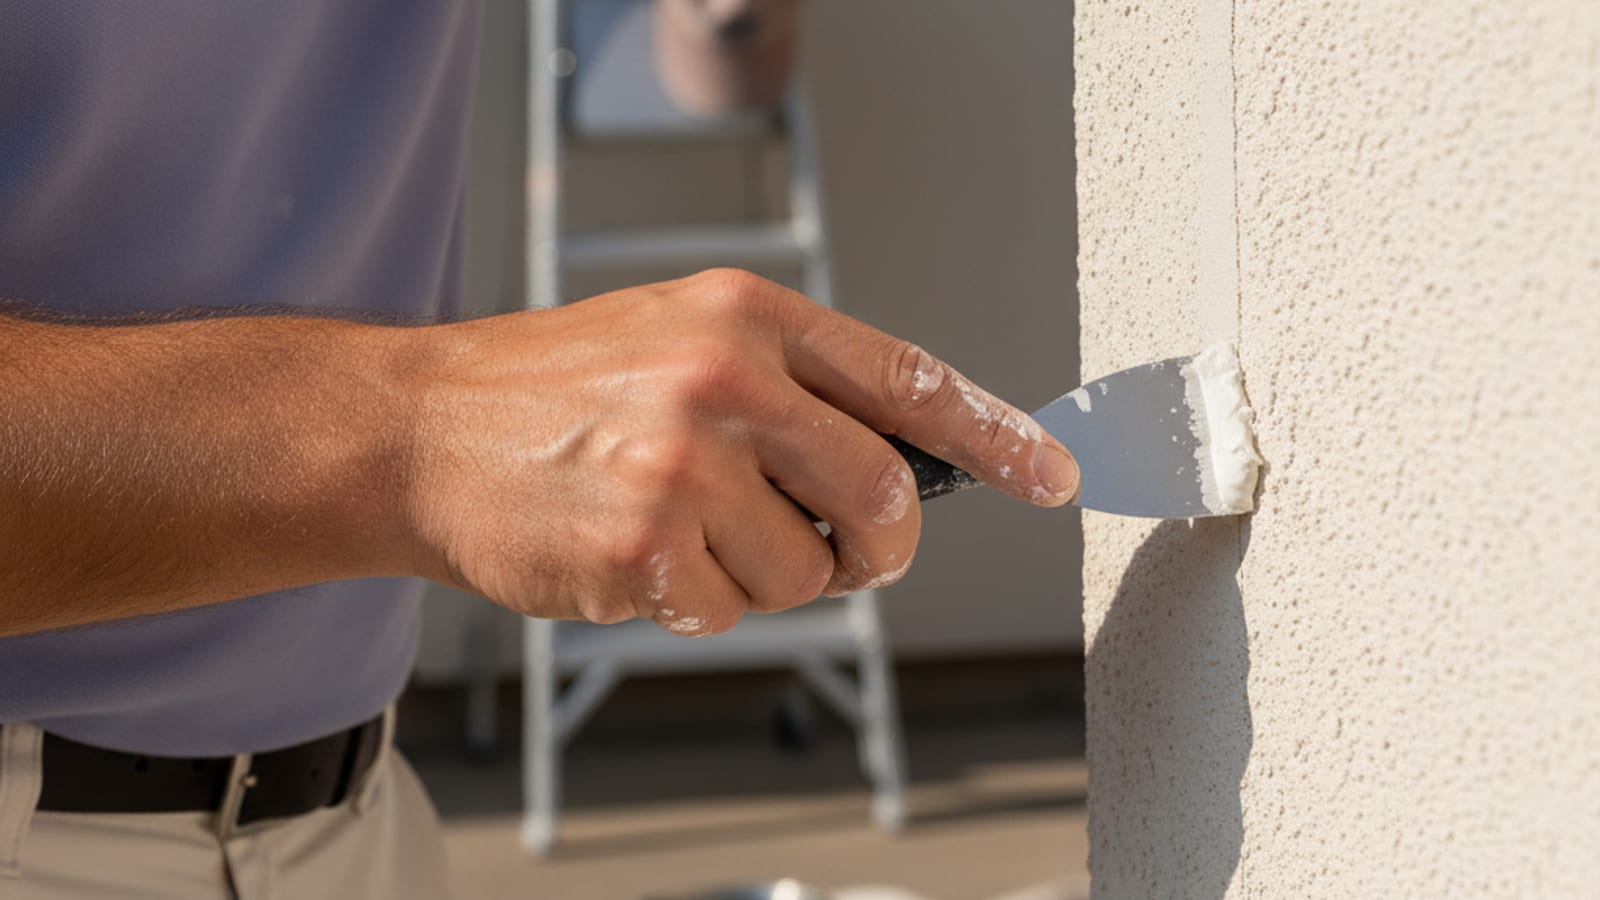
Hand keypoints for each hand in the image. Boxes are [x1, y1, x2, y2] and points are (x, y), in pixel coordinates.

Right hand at [396, 269, 1077, 635]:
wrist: (421, 428)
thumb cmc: (556, 391)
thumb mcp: (681, 341)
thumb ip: (793, 389)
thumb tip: (906, 463)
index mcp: (748, 317)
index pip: (908, 379)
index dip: (994, 436)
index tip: (1049, 474)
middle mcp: (725, 377)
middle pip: (882, 495)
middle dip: (877, 548)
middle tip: (847, 555)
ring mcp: (684, 461)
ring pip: (809, 571)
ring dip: (767, 575)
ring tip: (688, 533)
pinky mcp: (646, 544)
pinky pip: (732, 611)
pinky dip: (698, 604)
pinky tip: (640, 558)